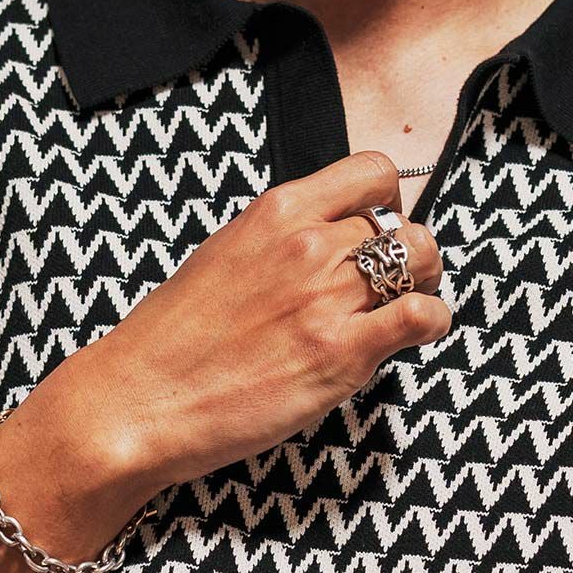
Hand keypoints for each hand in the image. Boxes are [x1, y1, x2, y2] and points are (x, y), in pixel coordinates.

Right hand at [62, 149, 448, 493]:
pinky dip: (432, 324)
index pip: (372, 172)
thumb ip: (279, 240)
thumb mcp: (223, 256)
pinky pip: (423, 316)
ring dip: (425, 284)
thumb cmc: (171, 340)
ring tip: (405, 309)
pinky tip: (414, 336)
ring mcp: (328, 297)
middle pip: (404, 223)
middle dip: (410, 252)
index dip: (389, 201)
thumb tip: (326, 240)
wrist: (140, 401)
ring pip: (423, 260)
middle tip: (397, 282)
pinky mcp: (343, 352)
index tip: (382, 226)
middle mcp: (308, 244)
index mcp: (276, 211)